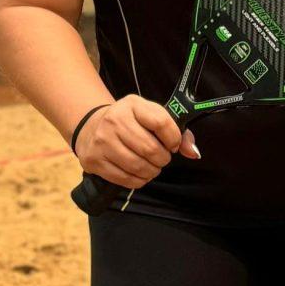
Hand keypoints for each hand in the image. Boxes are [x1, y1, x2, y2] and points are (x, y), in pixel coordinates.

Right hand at [74, 96, 199, 187]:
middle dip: (163, 159)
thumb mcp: (152, 116)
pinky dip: (138, 180)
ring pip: (138, 166)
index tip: (173, 145)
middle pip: (150, 149)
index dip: (174, 138)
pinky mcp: (94, 160)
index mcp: (132, 105)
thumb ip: (177, 130)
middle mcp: (114, 120)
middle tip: (162, 158)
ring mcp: (101, 141)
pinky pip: (125, 179)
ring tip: (152, 167)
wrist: (92, 127)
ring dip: (152, 171)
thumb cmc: (130, 123)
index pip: (161, 123)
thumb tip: (193, 152)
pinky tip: (139, 174)